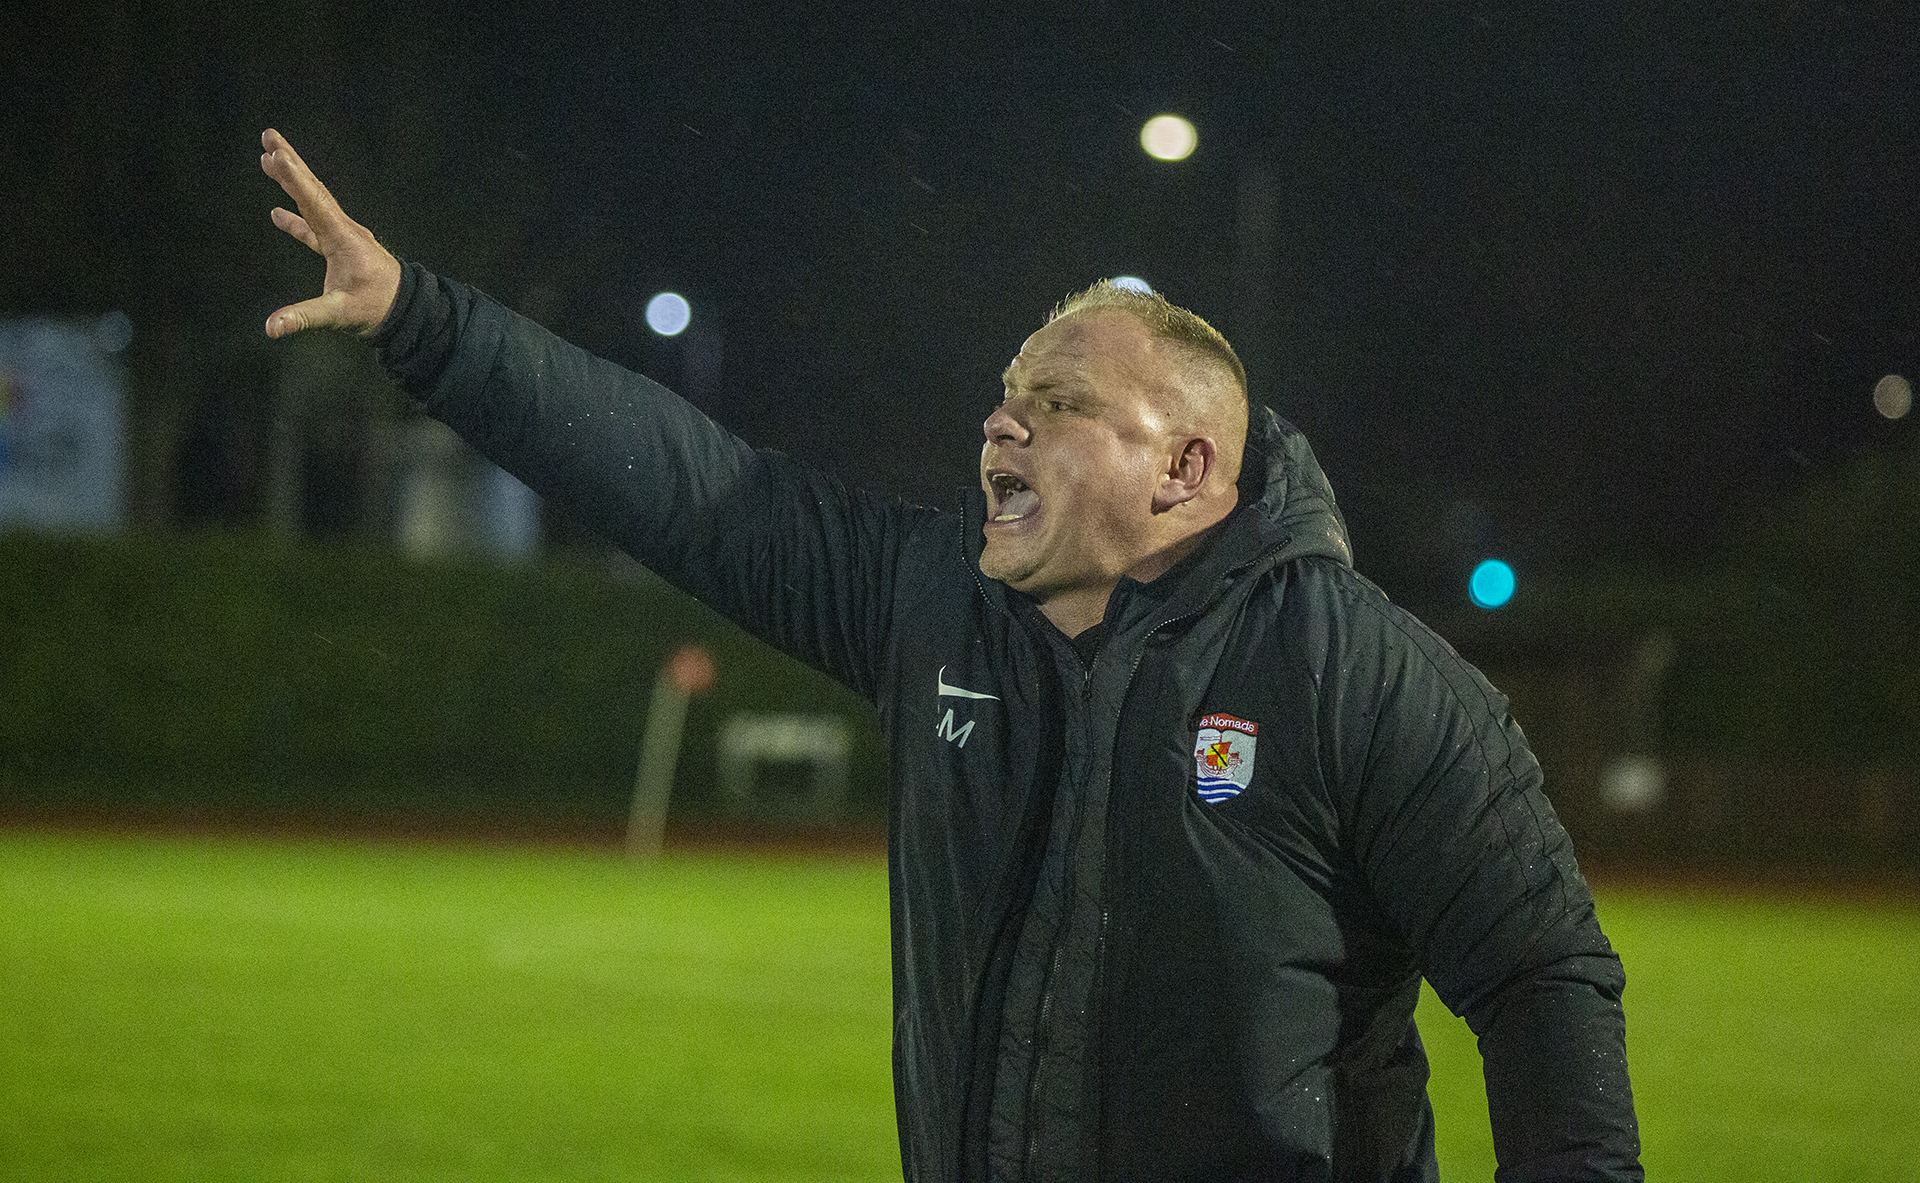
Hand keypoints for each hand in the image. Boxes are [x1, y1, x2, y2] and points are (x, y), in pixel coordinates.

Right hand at [260, 128, 402, 337]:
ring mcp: (343, 237)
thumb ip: (305, 317)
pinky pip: (314, 227)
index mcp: (343, 239)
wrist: (407, 312)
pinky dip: (297, 218)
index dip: (294, 179)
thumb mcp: (340, 314)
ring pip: (313, 201)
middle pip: (313, 189)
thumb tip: (271, 327)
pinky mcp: (340, 249)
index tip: (275, 154)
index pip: (314, 203)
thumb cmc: (377, 309)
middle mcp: (344, 230)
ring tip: (269, 157)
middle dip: (291, 162)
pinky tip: (277, 213)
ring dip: (292, 180)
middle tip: (269, 135)